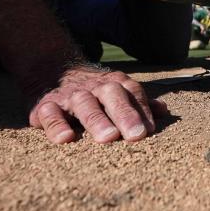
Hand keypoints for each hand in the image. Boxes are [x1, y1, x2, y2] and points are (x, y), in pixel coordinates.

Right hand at [29, 65, 167, 143]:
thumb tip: (164, 111)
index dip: (142, 109)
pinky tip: (65, 139)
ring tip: (108, 138)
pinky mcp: (45, 106)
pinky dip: (56, 125)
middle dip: (125, 114)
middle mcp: (93, 87)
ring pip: (84, 103)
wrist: (52, 71)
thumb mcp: (115, 92)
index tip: (150, 130)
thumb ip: (138, 102)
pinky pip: (50, 114)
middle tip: (136, 135)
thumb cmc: (94, 92)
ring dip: (97, 120)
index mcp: (113, 84)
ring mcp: (70, 95)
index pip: (131, 92)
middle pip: (111, 94)